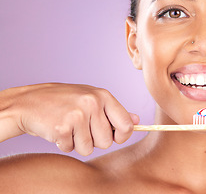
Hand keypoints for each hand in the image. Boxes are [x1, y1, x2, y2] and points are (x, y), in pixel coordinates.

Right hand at [0, 83, 138, 155]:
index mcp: (103, 95)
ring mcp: (78, 115)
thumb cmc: (64, 101)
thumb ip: (114, 111)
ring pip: (89, 148)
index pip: (126, 125)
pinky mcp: (62, 127)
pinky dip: (64, 144)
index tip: (114, 136)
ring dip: (78, 143)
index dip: (122, 136)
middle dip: (95, 140)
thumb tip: (136, 120)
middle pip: (107, 141)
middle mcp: (92, 103)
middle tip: (81, 127)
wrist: (29, 102)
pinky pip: (72, 149)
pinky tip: (58, 130)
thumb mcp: (91, 99)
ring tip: (69, 128)